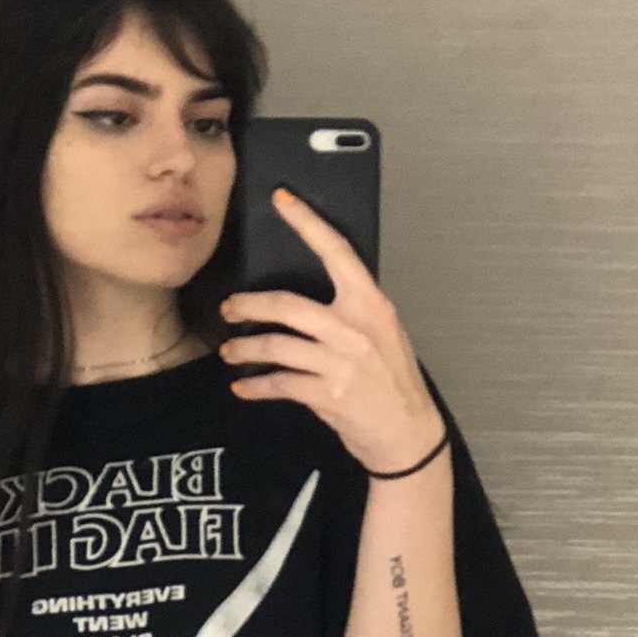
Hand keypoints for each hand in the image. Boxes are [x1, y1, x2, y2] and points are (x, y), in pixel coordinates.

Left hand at [217, 187, 445, 474]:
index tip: (283, 201)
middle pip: (287, 305)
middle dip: (249, 305)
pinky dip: (256, 387)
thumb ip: (353, 312)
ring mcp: (339, 363)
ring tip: (230, 352)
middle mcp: (354, 329)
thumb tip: (312, 296)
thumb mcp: (384, 335)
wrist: (406, 435)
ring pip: (275, 346)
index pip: (337, 253)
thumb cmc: (394, 384)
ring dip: (245, 350)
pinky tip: (245, 387)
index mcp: (371, 306)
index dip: (307, 224)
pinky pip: (279, 383)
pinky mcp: (325, 395)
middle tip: (231, 308)